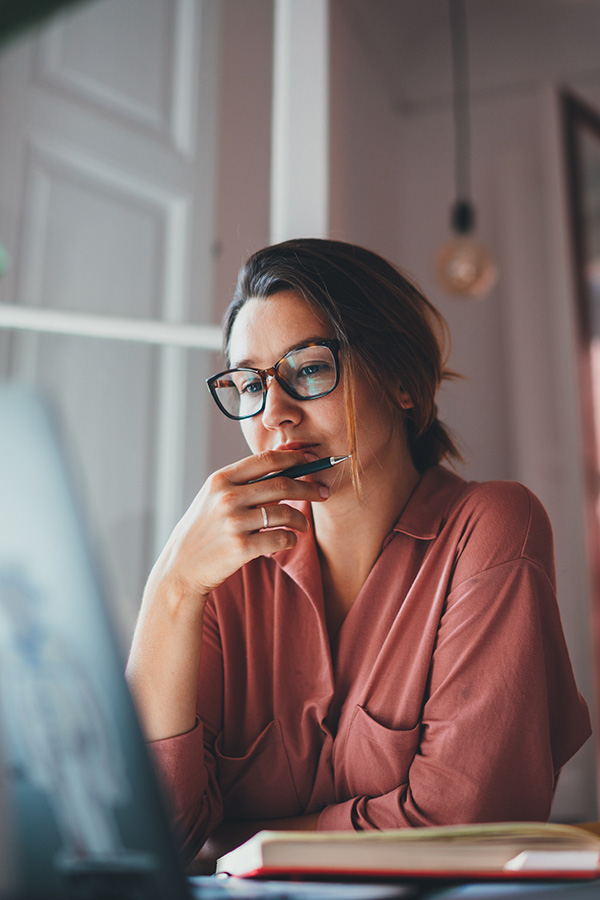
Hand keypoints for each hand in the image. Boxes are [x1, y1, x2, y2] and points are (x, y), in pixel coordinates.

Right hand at [149, 449, 328, 600]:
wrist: (181, 568)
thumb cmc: (203, 530)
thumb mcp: (213, 498)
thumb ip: (242, 482)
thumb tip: (283, 463)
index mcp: (220, 479)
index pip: (266, 460)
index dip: (294, 457)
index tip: (312, 460)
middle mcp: (227, 497)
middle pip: (282, 484)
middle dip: (309, 487)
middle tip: (323, 492)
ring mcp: (234, 522)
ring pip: (285, 513)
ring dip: (301, 519)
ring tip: (303, 524)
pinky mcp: (241, 548)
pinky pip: (281, 539)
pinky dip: (291, 539)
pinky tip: (289, 540)